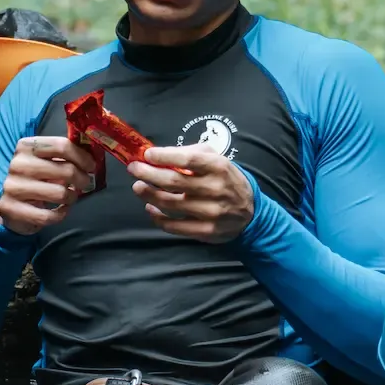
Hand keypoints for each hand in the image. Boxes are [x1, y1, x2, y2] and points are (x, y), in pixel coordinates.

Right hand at [0, 136, 98, 235]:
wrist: (8, 204)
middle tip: (84, 183)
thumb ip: (63, 155)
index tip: (90, 166)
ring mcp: (13, 188)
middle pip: (65, 170)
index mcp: (26, 146)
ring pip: (60, 194)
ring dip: (72, 197)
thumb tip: (90, 157)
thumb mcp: (44, 160)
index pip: (61, 146)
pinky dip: (61, 214)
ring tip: (70, 196)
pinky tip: (62, 210)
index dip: (82, 157)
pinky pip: (48, 215)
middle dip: (82, 178)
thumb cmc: (33, 178)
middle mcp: (18, 165)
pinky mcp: (12, 209)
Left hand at [128, 143, 254, 242]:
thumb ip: (193, 153)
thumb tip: (162, 154)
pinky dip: (158, 217)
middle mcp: (215, 189)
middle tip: (134, 169)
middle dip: (149, 174)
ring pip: (171, 204)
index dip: (165, 156)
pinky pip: (175, 226)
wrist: (250, 213)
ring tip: (138, 187)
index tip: (147, 154)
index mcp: (219, 167)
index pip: (188, 159)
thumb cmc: (227, 180)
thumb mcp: (218, 159)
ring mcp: (211, 212)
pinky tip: (151, 207)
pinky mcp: (206, 231)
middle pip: (174, 182)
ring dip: (149, 194)